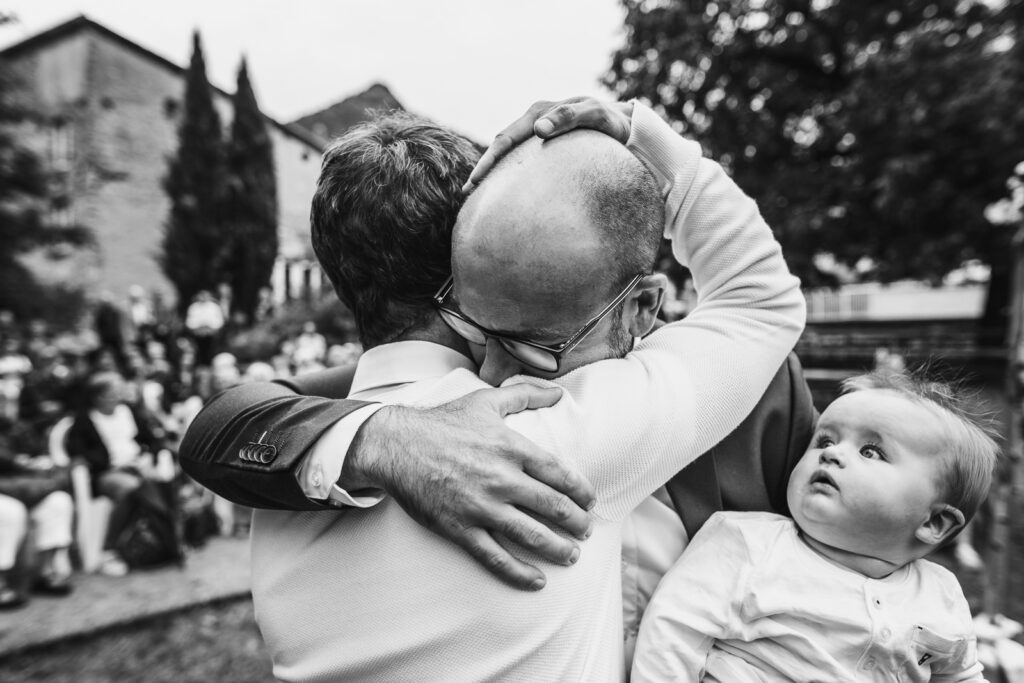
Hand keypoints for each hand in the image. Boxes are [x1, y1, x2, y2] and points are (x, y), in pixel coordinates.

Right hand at [345, 383, 596, 590]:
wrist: (396, 445)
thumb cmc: (443, 421)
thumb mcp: (486, 400)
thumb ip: (526, 394)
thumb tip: (558, 392)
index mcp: (512, 447)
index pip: (561, 474)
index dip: (582, 492)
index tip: (589, 501)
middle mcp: (501, 478)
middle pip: (554, 507)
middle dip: (577, 522)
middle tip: (585, 529)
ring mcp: (481, 506)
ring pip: (531, 535)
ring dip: (558, 549)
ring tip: (571, 555)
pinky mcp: (460, 528)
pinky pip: (495, 557)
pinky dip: (519, 572)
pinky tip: (537, 581)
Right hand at [463, 97, 634, 191]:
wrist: (627, 125)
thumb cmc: (612, 122)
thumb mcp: (594, 115)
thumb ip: (569, 117)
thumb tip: (538, 129)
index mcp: (539, 113)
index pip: (505, 139)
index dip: (488, 160)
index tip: (477, 182)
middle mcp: (534, 121)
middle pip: (500, 146)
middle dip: (483, 169)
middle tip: (467, 193)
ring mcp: (538, 134)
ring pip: (508, 154)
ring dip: (492, 173)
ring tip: (477, 196)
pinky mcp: (544, 148)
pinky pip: (522, 160)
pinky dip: (509, 174)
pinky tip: (505, 193)